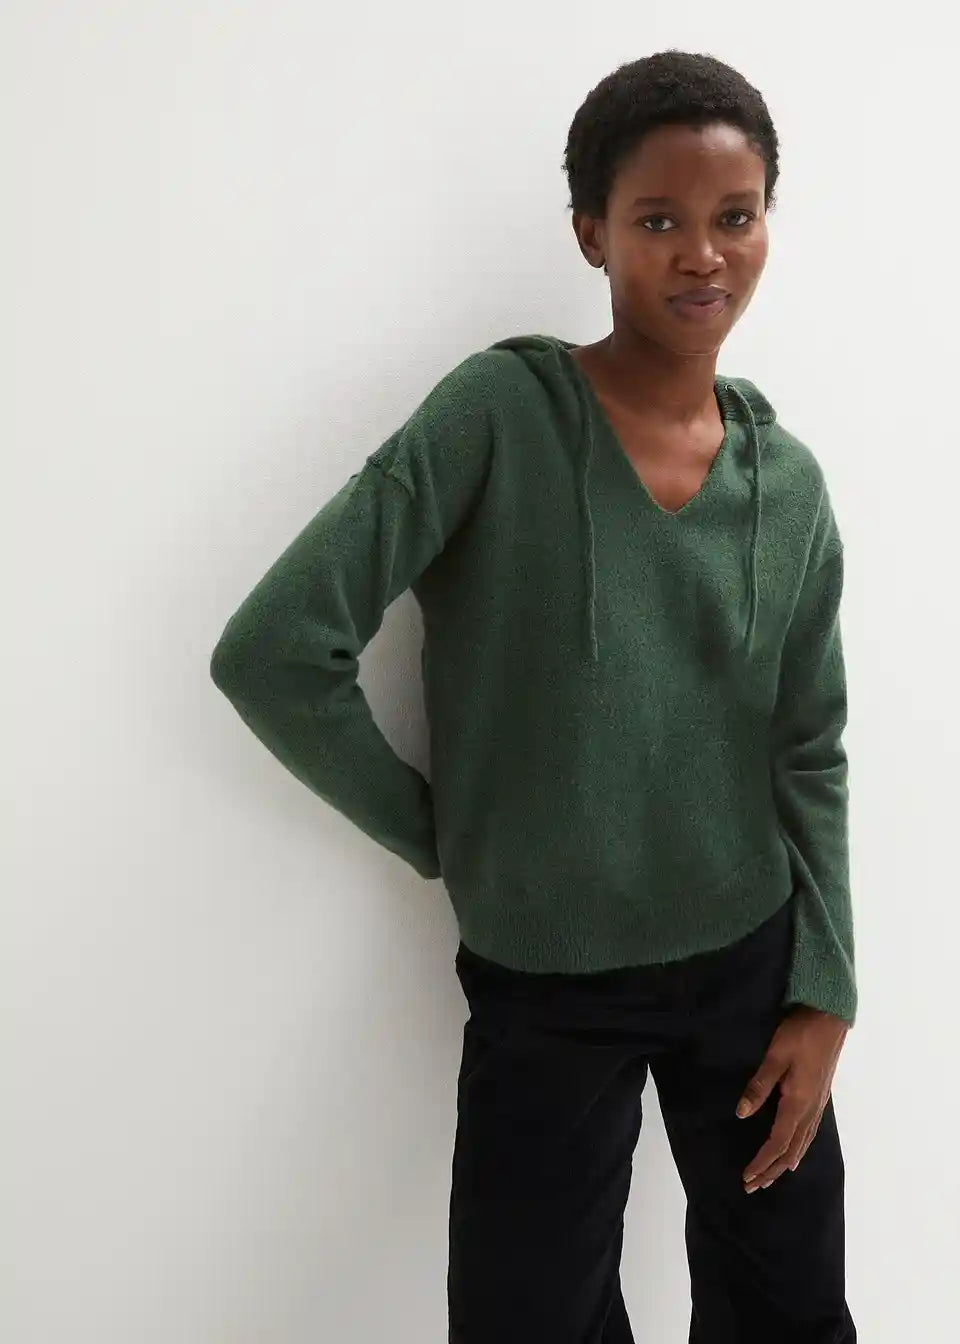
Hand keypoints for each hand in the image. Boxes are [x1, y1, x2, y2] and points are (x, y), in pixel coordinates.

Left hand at [736, 1006, 848, 1193]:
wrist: (830, 1019)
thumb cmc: (800, 1034)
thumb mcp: (775, 1056)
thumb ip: (759, 1086)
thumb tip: (742, 1114)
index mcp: (798, 1103)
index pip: (778, 1143)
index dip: (762, 1162)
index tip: (747, 1177)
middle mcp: (810, 1111)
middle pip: (790, 1151)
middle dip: (771, 1170)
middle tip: (753, 1186)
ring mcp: (818, 1106)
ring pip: (802, 1145)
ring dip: (784, 1163)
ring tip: (770, 1177)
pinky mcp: (820, 1098)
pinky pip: (809, 1134)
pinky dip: (798, 1149)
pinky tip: (794, 1153)